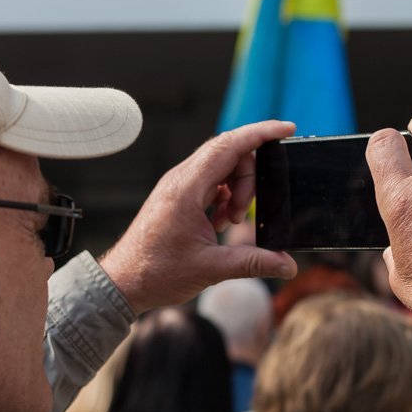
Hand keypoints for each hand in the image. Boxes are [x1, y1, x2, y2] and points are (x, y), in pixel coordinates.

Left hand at [99, 120, 297, 314]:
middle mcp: (180, 179)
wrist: (123, 281)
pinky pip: (210, 181)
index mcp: (186, 188)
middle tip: (243, 216)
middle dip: (249, 179)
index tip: (287, 129)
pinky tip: (220, 223)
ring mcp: (177, 185)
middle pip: (229, 154)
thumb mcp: (211, 268)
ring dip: (236, 190)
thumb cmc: (157, 272)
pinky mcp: (177, 195)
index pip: (229, 146)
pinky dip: (224, 196)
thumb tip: (288, 266)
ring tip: (230, 222)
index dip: (261, 133)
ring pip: (221, 168)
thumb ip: (254, 263)